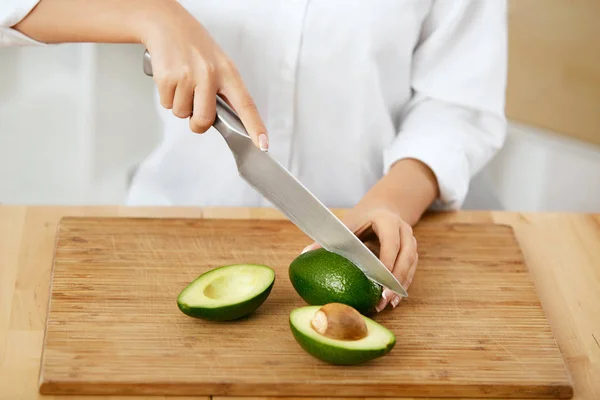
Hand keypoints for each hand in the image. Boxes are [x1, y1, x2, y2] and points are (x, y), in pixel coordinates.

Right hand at [141, 1, 268, 149]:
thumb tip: (232, 120)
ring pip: (182, 114)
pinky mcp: (168, 78)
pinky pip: (167, 104)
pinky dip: (167, 97)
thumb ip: (226, 91)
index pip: (246, 105)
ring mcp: (188, 76)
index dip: (255, 127)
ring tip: (182, 82)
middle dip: (198, 124)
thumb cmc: (196, 46)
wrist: (167, 24)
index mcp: (228, 73)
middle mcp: (210, 74)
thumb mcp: (220, 64)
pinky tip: (171, 79)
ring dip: (180, 105)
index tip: (263, 144)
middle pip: (205, 120)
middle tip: (195, 111)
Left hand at [302, 207, 417, 311]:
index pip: (391, 243)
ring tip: (388, 304)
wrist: (383, 209)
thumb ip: (329, 239)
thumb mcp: (347, 225)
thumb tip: (304, 253)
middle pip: (405, 256)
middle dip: (395, 279)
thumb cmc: (362, 219)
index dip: (386, 263)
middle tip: (383, 299)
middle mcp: (403, 230)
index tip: (379, 281)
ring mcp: (411, 241)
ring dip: (400, 286)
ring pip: (410, 265)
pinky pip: (411, 270)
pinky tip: (393, 300)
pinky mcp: (412, 252)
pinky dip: (403, 285)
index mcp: (387, 221)